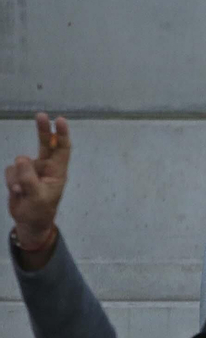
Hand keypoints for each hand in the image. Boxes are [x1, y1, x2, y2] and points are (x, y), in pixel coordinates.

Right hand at [7, 114, 71, 247]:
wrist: (28, 222)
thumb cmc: (40, 211)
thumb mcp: (37, 197)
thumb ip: (29, 178)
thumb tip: (21, 159)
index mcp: (57, 172)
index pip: (62, 149)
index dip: (61, 134)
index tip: (60, 120)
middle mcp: (45, 167)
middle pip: (45, 144)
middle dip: (42, 129)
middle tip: (41, 115)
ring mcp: (31, 170)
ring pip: (20, 162)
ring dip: (18, 177)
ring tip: (23, 192)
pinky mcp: (18, 175)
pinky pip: (10, 171)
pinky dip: (11, 182)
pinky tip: (17, 193)